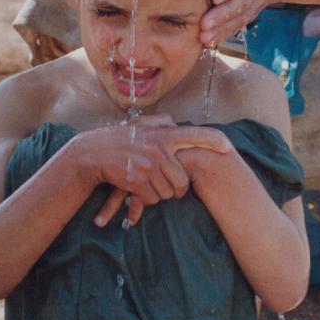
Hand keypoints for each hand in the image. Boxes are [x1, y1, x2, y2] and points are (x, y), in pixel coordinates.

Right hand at [88, 118, 231, 227]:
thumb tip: (174, 120)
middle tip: (166, 185)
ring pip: (168, 192)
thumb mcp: (139, 125)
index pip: (195, 135)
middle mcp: (158, 148)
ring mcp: (148, 164)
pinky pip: (153, 198)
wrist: (92, 154)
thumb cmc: (118, 139)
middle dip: (177, 189)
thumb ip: (159, 122)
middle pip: (182, 179)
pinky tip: (138, 189)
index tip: (228, 148)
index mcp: (162, 133)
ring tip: (147, 183)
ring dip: (160, 194)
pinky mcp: (137, 181)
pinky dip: (147, 199)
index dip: (213, 141)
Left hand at [200, 0, 274, 46]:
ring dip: (222, 28)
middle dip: (223, 14)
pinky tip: (207, 42)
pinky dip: (223, 34)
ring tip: (203, 35)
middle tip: (204, 23)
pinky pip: (237, 25)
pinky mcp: (247, 12)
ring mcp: (252, 1)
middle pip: (240, 2)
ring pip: (239, 17)